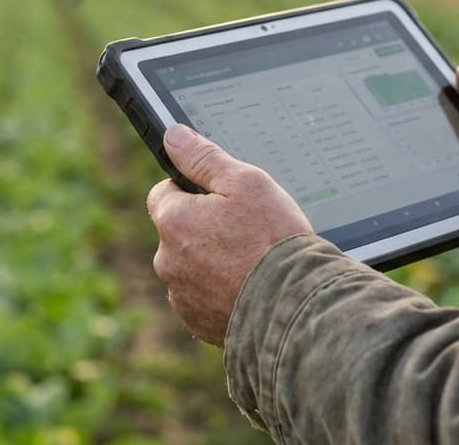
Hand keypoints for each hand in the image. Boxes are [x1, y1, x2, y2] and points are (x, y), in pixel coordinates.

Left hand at [147, 124, 313, 345]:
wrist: (295, 307)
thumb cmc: (273, 240)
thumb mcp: (246, 182)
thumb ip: (204, 158)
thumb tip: (173, 136)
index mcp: (174, 220)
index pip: (163, 193)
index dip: (192, 191)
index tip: (220, 199)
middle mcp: (168, 260)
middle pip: (179, 232)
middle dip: (204, 229)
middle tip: (246, 231)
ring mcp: (181, 296)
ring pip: (191, 267)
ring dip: (212, 263)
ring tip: (253, 263)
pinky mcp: (198, 323)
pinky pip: (204, 299)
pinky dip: (221, 292)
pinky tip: (250, 288)